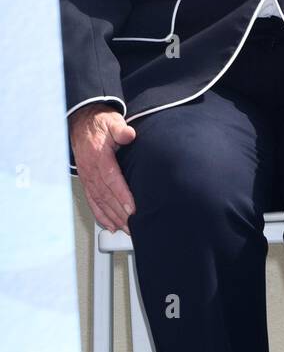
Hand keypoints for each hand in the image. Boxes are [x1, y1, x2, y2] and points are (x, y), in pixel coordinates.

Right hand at [69, 103, 136, 231]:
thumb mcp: (112, 122)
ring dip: (112, 217)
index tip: (132, 208)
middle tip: (133, 225)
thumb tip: (128, 134)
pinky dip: (101, 215)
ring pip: (99, 201)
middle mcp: (91, 170)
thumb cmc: (100, 124)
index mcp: (98, 156)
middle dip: (120, 212)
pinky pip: (92, 201)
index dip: (121, 194)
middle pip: (106, 195)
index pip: (111, 179)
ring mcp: (87, 177)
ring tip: (125, 229)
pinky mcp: (87, 182)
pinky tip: (110, 226)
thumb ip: (120, 129)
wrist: (82, 124)